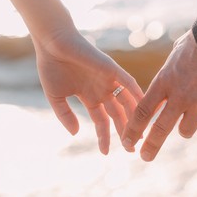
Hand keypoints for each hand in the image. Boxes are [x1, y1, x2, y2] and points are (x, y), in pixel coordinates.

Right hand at [34, 27, 142, 154]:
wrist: (52, 44)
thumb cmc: (51, 67)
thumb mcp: (56, 97)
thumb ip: (65, 115)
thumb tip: (76, 134)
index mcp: (89, 97)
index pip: (101, 121)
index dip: (104, 137)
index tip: (105, 153)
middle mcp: (102, 90)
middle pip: (118, 114)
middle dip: (124, 131)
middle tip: (132, 149)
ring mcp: (108, 80)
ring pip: (126, 102)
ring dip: (134, 118)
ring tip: (140, 135)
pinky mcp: (112, 69)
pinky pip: (128, 83)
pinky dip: (137, 95)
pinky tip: (144, 109)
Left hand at [122, 30, 196, 160]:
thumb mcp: (175, 56)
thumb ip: (166, 77)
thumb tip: (160, 92)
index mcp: (164, 81)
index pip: (143, 112)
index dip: (133, 130)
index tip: (127, 141)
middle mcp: (180, 96)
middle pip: (160, 129)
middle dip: (150, 146)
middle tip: (144, 157)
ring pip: (186, 131)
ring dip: (186, 127)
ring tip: (192, 114)